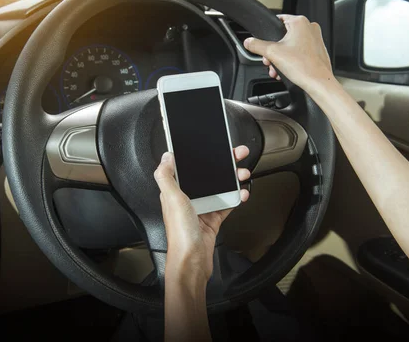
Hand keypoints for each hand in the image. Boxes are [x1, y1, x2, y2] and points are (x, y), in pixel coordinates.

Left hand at [154, 146, 250, 280]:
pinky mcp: (212, 220)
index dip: (201, 155)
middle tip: (237, 156)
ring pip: (219, 188)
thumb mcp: (171, 199)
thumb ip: (166, 176)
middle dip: (223, 164)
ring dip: (232, 179)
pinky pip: (225, 204)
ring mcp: (201, 209)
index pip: (189, 167)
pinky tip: (241, 193)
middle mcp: (187, 199)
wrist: (192, 262)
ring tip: (243, 173)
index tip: (214, 147)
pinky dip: (235, 197)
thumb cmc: (180, 235)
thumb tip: (165, 157)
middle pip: (207, 175)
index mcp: (175, 192)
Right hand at [244, 15, 334, 96]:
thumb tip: (248, 42)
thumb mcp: (272, 53)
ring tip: (276, 69)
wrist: (318, 82)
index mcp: (300, 22)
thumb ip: (257, 45)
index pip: (278, 20)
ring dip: (280, 58)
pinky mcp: (317, 50)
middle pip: (283, 36)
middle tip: (269, 60)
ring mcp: (315, 39)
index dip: (267, 33)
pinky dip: (291, 60)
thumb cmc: (303, 66)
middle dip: (273, 51)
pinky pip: (299, 52)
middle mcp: (310, 28)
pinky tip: (285, 70)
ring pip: (291, 45)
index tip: (263, 43)